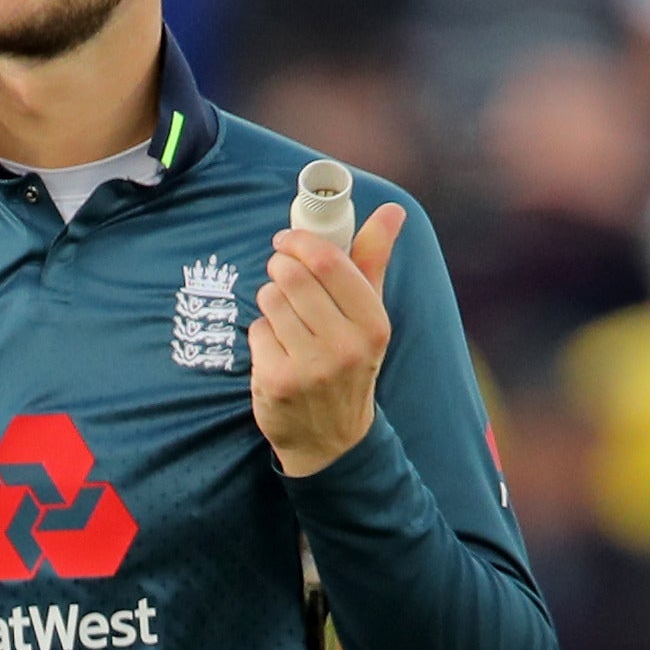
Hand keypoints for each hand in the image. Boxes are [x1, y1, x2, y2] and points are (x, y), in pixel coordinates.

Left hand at [251, 205, 404, 479]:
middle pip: (292, 275)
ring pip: (270, 300)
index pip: (329, 262)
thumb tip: (393, 211)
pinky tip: (276, 349)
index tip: (286, 240)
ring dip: (270, 301)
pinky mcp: (277, 382)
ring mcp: (310, 366)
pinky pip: (256, 331)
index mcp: (373, 323)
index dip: (299, 242)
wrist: (332, 439)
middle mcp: (345, 346)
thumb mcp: (369, 316)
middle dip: (279, 268)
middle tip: (280, 275)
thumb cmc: (349, 362)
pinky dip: (260, 334)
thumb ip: (373, 262)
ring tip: (284, 318)